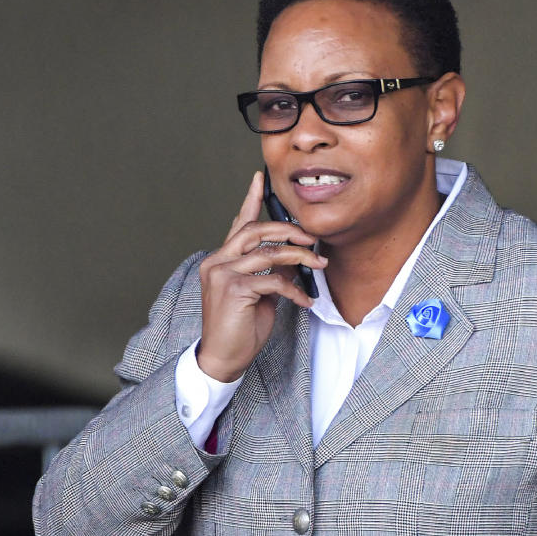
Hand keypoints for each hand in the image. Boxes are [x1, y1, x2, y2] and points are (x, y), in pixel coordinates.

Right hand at [197, 171, 326, 381]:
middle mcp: (217, 260)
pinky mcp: (234, 289)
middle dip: (290, 230)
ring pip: (269, 252)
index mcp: (221, 259)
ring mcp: (223, 273)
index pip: (238, 223)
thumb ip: (269, 271)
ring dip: (301, 257)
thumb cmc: (240, 327)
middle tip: (313, 238)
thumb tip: (293, 258)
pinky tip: (305, 300)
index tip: (260, 177)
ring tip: (319, 264)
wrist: (223, 358)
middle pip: (257, 230)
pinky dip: (295, 289)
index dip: (250, 198)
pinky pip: (273, 279)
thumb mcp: (259, 294)